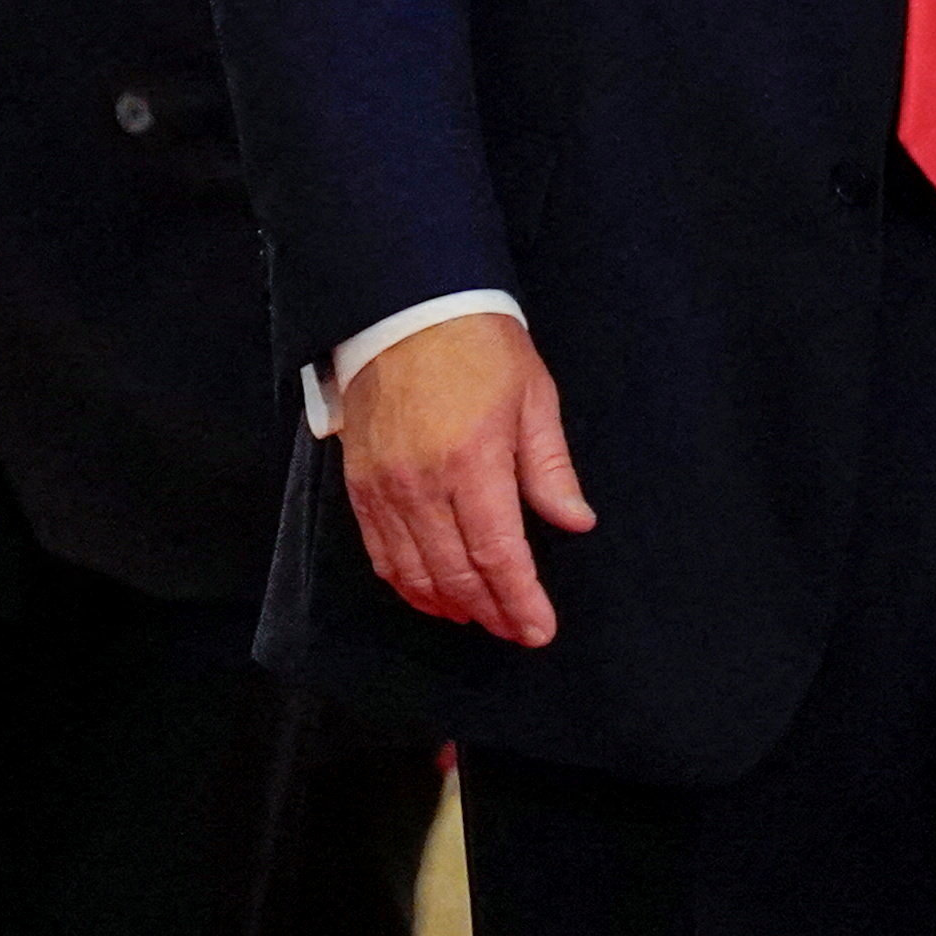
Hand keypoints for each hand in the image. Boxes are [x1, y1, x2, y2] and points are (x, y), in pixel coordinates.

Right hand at [338, 312, 594, 648]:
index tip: (540, 629)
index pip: (498, 555)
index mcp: (474, 460)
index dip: (520, 601)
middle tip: (517, 629)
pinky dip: (407, 583)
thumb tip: (576, 522)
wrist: (403, 306)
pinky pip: (381, 553)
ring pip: (415, 572)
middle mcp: (423, 483)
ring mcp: (385, 486)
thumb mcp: (533, 396)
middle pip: (457, 573)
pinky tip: (431, 592)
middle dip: (491, 611)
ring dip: (450, 604)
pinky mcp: (359, 484)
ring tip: (480, 616)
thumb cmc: (478, 345)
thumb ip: (551, 467)